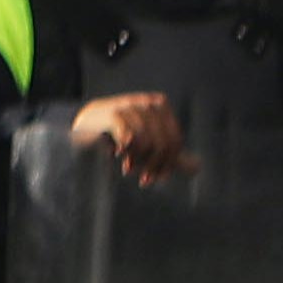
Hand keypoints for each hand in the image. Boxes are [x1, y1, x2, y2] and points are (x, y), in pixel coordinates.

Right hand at [68, 90, 184, 185]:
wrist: (85, 123)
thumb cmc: (118, 134)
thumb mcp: (147, 142)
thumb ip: (168, 154)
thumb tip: (197, 168)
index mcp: (160, 106)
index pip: (174, 140)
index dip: (169, 163)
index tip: (157, 178)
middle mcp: (148, 103)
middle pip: (163, 143)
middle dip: (154, 165)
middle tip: (144, 179)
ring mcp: (131, 106)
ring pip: (146, 143)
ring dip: (137, 161)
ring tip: (127, 168)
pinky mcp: (114, 114)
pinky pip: (130, 139)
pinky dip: (126, 152)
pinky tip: (117, 155)